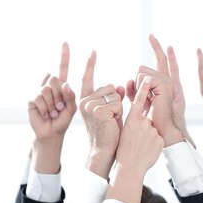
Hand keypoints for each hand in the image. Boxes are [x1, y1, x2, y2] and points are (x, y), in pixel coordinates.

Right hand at [28, 43, 76, 140]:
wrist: (51, 133)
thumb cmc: (62, 120)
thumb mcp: (72, 108)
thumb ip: (70, 96)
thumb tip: (64, 83)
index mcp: (61, 86)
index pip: (62, 68)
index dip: (64, 56)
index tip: (65, 42)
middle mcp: (49, 86)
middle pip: (55, 79)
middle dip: (59, 95)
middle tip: (59, 108)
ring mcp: (39, 92)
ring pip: (46, 90)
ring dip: (52, 105)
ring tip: (52, 113)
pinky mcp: (31, 99)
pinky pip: (39, 98)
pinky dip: (44, 109)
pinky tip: (45, 114)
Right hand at [79, 50, 124, 178]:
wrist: (105, 150)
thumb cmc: (110, 133)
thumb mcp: (111, 112)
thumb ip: (113, 97)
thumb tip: (118, 86)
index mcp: (85, 101)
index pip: (87, 80)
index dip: (90, 65)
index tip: (92, 51)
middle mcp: (84, 101)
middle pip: (109, 87)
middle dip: (116, 101)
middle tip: (111, 118)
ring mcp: (89, 105)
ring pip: (114, 94)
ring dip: (118, 107)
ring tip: (112, 121)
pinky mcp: (97, 110)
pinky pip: (116, 102)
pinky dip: (119, 112)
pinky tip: (112, 122)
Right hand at [115, 76, 163, 175]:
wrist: (130, 168)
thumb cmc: (124, 151)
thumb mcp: (125, 132)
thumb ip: (134, 122)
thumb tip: (143, 117)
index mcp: (131, 120)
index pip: (138, 101)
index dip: (143, 88)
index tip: (147, 77)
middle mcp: (142, 123)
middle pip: (147, 119)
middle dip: (144, 129)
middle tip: (136, 141)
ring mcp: (151, 131)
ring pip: (153, 130)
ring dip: (149, 138)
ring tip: (141, 148)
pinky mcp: (159, 140)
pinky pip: (158, 139)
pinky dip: (154, 145)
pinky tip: (148, 152)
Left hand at [134, 66, 182, 146]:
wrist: (159, 129)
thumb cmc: (148, 117)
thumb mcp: (138, 100)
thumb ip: (133, 90)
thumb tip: (129, 81)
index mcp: (160, 81)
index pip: (142, 70)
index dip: (136, 81)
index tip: (141, 96)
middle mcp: (165, 79)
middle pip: (141, 69)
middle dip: (137, 83)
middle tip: (145, 98)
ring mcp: (166, 81)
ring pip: (141, 72)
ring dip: (139, 87)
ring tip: (148, 99)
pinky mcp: (164, 85)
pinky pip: (144, 78)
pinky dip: (142, 89)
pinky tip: (149, 99)